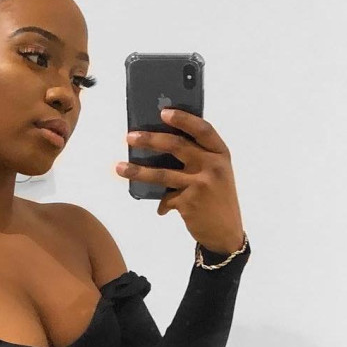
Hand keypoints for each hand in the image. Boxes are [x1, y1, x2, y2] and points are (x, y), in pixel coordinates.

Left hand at [117, 107, 244, 254]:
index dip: (183, 119)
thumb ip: (201, 158)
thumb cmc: (219, 199)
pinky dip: (162, 204)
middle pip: (176, 146)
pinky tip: (163, 209)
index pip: (203, 130)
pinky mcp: (189, 203)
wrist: (226, 234)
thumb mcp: (219, 174)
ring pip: (162, 174)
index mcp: (221, 154)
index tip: (163, 112)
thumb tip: (164, 144)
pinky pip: (166, 199)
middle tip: (130, 137)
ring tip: (119, 167)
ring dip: (138, 171)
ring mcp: (200, 185)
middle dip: (150, 140)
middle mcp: (213, 166)